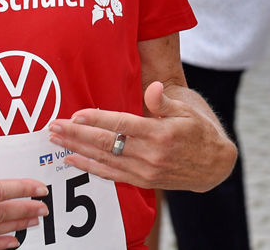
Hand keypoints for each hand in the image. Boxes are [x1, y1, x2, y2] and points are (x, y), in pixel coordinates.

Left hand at [47, 81, 236, 192]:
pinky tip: (73, 160)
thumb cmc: (199, 130)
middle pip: (106, 143)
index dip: (97, 119)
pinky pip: (112, 175)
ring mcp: (146, 171)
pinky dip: (91, 168)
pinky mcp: (143, 181)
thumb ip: (165, 101)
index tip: (75, 114)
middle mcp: (151, 155)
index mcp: (161, 134)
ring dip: (77, 150)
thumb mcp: (187, 110)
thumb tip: (153, 88)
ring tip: (56, 141)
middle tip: (54, 127)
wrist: (215, 165)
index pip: (122, 125)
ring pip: (104, 160)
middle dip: (77, 135)